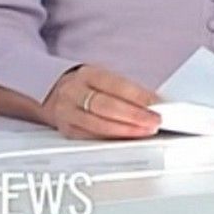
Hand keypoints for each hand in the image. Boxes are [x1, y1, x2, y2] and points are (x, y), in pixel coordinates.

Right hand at [41, 65, 160, 138]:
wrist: (57, 94)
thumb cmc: (89, 86)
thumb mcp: (105, 79)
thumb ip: (127, 90)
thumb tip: (154, 104)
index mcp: (87, 74)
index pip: (115, 85)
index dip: (138, 96)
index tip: (156, 104)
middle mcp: (73, 92)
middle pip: (106, 106)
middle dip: (134, 116)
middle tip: (154, 121)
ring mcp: (66, 112)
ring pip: (97, 125)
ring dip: (125, 130)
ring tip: (145, 131)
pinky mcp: (66, 130)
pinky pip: (90, 137)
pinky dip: (111, 139)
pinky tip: (127, 139)